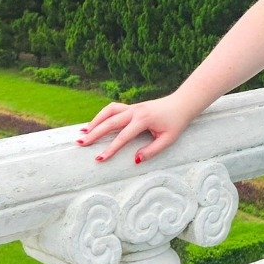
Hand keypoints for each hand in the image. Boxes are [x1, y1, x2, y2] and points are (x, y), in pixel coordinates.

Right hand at [77, 93, 200, 165]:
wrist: (182, 103)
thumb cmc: (177, 122)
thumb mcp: (169, 139)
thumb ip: (152, 150)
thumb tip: (135, 160)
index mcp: (144, 119)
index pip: (123, 136)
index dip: (111, 148)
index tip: (100, 158)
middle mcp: (135, 111)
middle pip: (110, 122)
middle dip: (94, 134)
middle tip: (80, 144)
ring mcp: (132, 107)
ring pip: (109, 112)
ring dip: (95, 121)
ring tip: (83, 132)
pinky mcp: (132, 107)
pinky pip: (113, 109)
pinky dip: (102, 115)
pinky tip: (94, 123)